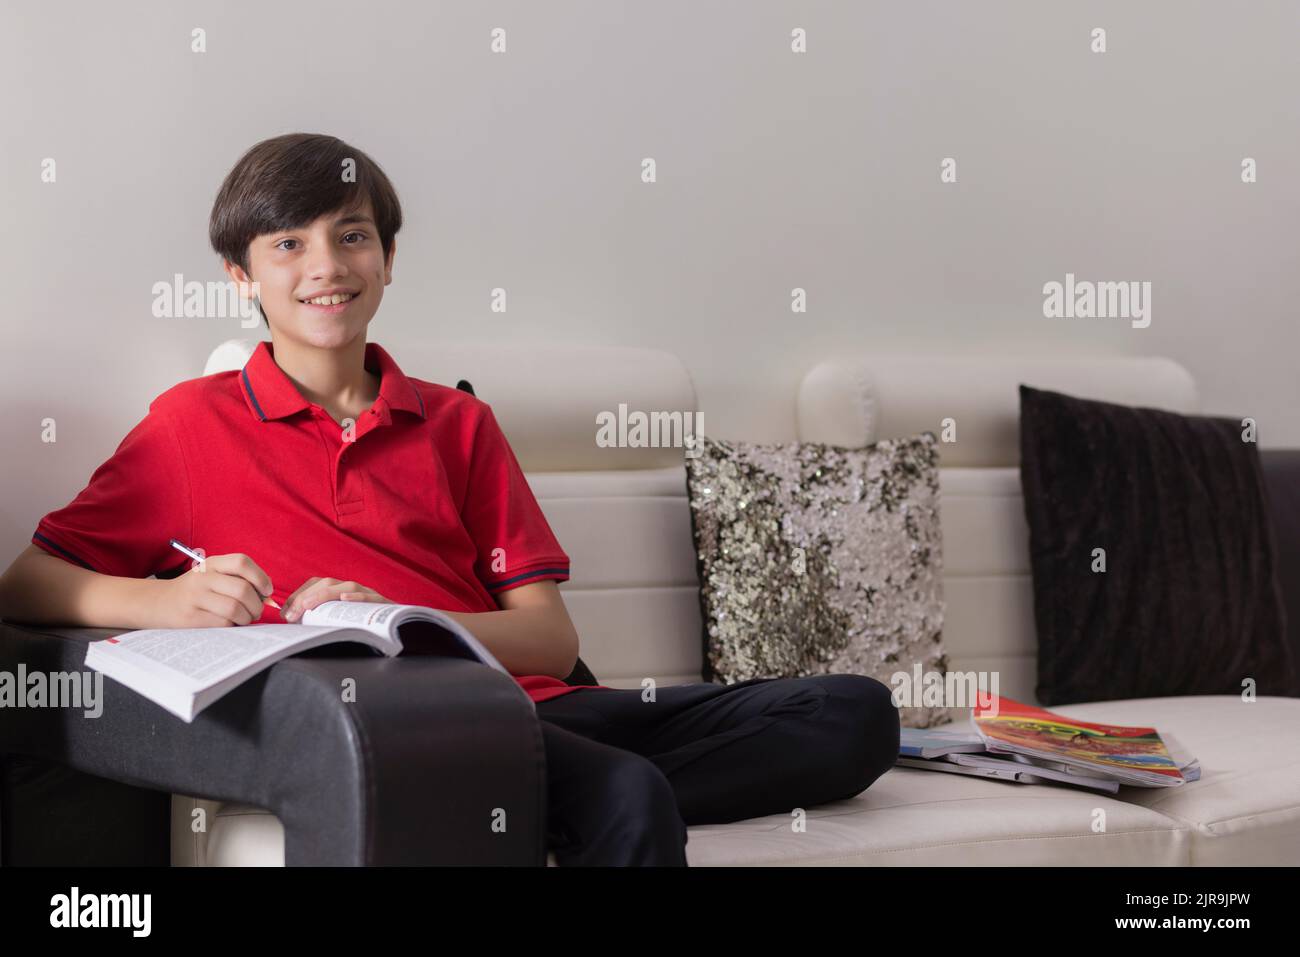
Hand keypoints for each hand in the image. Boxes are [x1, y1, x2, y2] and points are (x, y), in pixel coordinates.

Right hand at [151, 552, 274, 627]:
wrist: (157, 603)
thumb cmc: (195, 591)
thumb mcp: (211, 576)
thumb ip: (237, 580)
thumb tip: (267, 597)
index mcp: (211, 564)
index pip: (241, 562)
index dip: (260, 577)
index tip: (267, 591)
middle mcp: (202, 578)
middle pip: (242, 590)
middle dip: (257, 605)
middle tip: (256, 611)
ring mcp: (194, 598)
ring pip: (235, 609)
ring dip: (247, 618)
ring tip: (244, 619)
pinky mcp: (190, 618)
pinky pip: (222, 623)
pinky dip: (232, 626)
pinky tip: (229, 625)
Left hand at [281, 577, 393, 621]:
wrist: (398, 630)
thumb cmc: (365, 628)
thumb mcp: (339, 623)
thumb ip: (320, 621)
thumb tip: (294, 626)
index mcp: (341, 591)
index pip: (316, 584)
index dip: (298, 595)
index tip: (285, 613)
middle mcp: (354, 589)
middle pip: (327, 583)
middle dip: (305, 597)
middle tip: (291, 616)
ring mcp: (369, 595)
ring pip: (347, 586)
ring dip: (324, 595)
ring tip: (308, 607)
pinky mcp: (383, 604)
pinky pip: (370, 597)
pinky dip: (357, 596)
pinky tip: (345, 599)